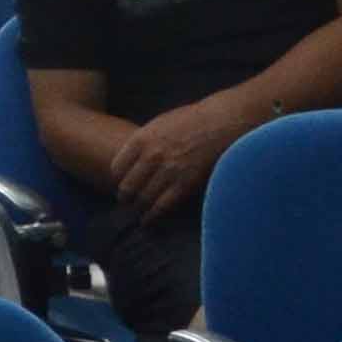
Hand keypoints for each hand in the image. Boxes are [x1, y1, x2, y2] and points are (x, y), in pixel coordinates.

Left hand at [106, 98, 242, 219]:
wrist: (223, 122)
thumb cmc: (194, 120)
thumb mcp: (161, 123)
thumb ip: (145, 141)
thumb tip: (134, 157)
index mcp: (141, 139)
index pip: (117, 168)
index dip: (118, 180)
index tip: (121, 185)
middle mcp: (151, 156)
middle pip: (127, 187)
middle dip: (126, 198)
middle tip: (127, 204)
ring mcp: (168, 171)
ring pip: (143, 199)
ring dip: (138, 210)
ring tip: (137, 216)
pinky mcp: (185, 184)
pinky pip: (162, 206)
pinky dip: (153, 216)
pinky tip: (149, 221)